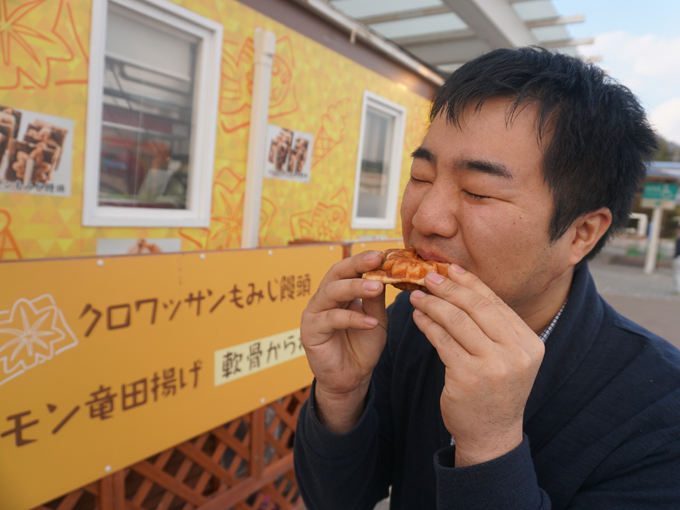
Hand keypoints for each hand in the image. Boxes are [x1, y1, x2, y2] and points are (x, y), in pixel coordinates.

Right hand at [301, 250, 387, 432]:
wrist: (351, 379)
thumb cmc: (362, 347)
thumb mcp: (375, 318)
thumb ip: (376, 299)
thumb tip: (384, 273)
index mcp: (338, 292)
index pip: (347, 269)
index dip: (363, 259)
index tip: (383, 254)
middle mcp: (323, 299)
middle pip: (336, 273)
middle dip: (356, 265)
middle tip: (377, 260)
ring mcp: (314, 314)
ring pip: (331, 292)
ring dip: (354, 288)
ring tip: (376, 288)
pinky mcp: (310, 331)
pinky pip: (331, 319)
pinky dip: (352, 319)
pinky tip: (370, 323)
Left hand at [410, 266, 544, 466]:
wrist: (491, 435)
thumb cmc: (494, 390)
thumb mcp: (507, 357)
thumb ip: (493, 327)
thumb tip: (462, 286)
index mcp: (530, 343)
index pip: (496, 303)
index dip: (470, 283)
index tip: (450, 269)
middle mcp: (516, 353)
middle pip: (477, 307)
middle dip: (449, 289)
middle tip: (428, 278)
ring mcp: (494, 366)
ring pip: (457, 322)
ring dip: (433, 305)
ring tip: (416, 297)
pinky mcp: (468, 377)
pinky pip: (442, 342)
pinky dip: (428, 326)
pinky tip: (418, 318)